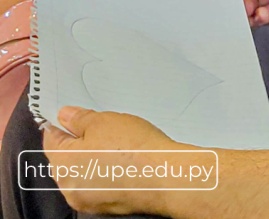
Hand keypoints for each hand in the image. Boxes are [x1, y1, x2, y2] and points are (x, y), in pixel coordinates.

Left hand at [43, 106, 175, 214]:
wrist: (162, 177)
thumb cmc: (131, 146)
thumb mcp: (103, 121)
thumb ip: (79, 119)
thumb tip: (64, 116)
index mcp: (62, 164)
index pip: (51, 140)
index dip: (60, 124)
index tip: (72, 115)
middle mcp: (68, 187)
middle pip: (65, 159)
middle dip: (78, 142)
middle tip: (101, 127)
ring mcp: (86, 201)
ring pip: (81, 174)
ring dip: (90, 160)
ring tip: (115, 144)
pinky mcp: (104, 207)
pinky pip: (96, 185)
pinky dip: (102, 174)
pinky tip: (121, 162)